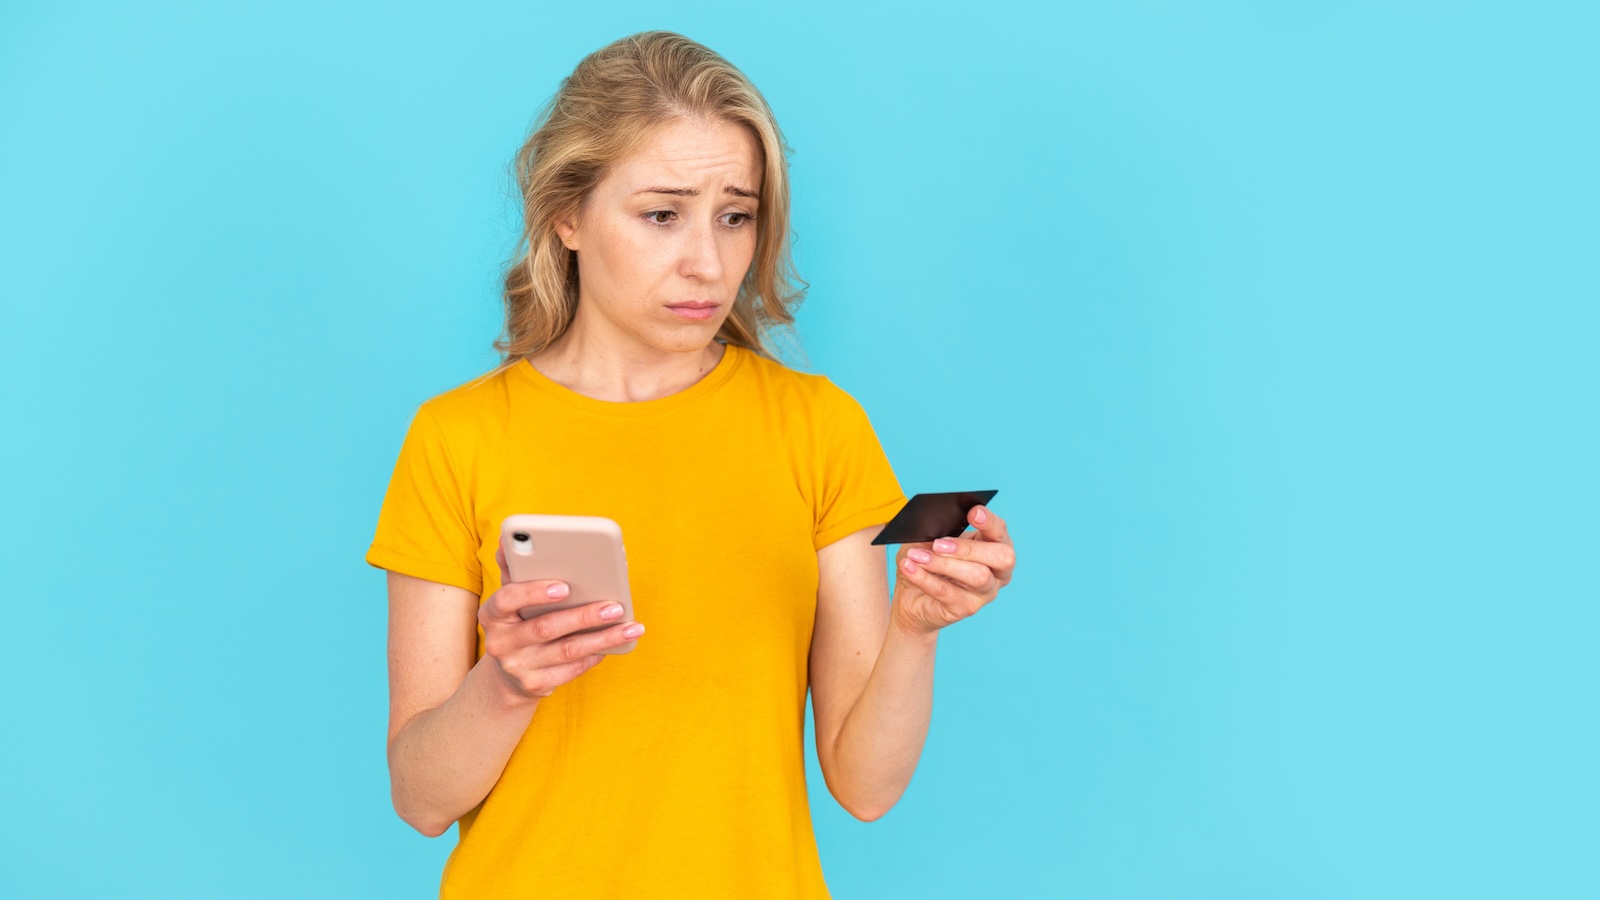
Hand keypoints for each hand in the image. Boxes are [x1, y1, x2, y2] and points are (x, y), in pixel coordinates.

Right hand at [477, 537, 645, 700]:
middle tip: (615, 606)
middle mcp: (501, 643)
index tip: (565, 587)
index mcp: (492, 614)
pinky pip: (572, 670)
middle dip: (584, 616)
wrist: (509, 673)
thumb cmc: (518, 621)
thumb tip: (507, 538)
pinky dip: (594, 656)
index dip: (534, 592)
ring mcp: (518, 667)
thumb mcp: (511, 597)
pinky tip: (615, 644)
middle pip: (546, 627)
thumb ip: (514, 568)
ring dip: (602, 638)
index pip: (507, 599)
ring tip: (630, 626)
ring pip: (566, 651)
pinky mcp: (535, 685)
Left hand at [890, 505, 1015, 637]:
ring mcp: (984, 593)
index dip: (990, 522)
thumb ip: (935, 530)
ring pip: (977, 576)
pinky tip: (909, 567)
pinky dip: (924, 578)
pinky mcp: (966, 608)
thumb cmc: (926, 562)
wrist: (911, 598)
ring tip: (917, 556)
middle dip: (969, 547)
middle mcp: (997, 571)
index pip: (1000, 532)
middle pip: (1001, 557)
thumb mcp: (927, 540)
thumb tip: (931, 522)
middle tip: (939, 543)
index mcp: (993, 546)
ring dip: (944, 564)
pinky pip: (947, 592)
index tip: (973, 512)